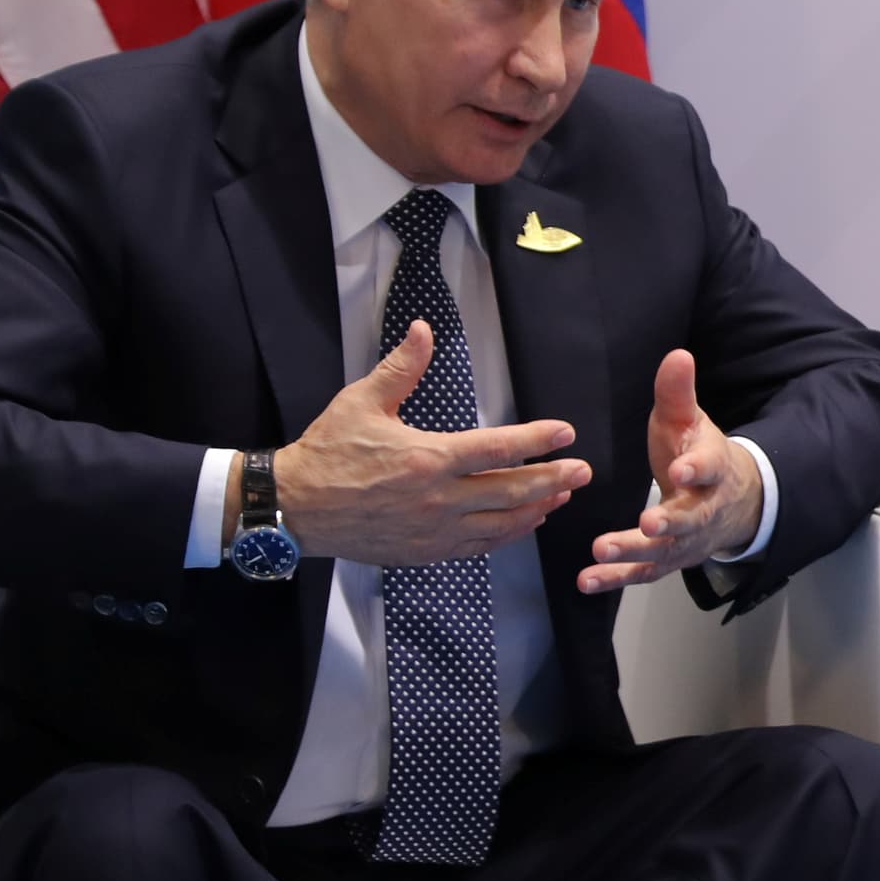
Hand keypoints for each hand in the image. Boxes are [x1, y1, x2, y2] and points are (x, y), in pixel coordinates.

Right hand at [274, 319, 591, 567]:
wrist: (296, 507)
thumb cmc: (328, 451)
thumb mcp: (361, 401)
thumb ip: (402, 368)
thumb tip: (423, 329)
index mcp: (428, 458)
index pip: (498, 449)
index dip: (537, 440)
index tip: (566, 434)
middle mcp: (439, 498)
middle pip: (512, 491)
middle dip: (553, 480)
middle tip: (583, 472)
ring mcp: (435, 530)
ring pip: (501, 524)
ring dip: (536, 509)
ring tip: (561, 496)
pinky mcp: (426, 552)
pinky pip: (479, 545)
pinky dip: (507, 534)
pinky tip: (523, 523)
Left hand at [581, 350, 766, 594]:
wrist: (734, 504)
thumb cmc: (698, 455)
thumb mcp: (690, 422)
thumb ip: (678, 393)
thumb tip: (677, 354)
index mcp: (712, 470)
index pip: (709, 468)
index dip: (695, 469)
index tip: (680, 471)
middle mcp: (704, 509)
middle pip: (691, 518)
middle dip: (670, 522)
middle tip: (648, 523)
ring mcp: (686, 540)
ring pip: (664, 550)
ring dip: (633, 552)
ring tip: (601, 552)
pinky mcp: (667, 559)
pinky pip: (643, 572)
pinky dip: (616, 578)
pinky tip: (587, 580)